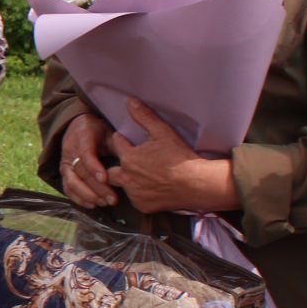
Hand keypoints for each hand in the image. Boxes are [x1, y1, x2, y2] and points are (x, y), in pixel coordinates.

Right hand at [59, 112, 117, 208]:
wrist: (79, 127)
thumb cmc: (99, 132)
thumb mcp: (109, 133)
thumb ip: (117, 145)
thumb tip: (130, 160)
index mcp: (82, 136)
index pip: (85, 153)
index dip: (94, 167)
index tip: (105, 178)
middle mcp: (70, 150)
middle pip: (81, 172)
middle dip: (97, 188)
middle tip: (112, 199)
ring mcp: (65, 162)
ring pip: (72, 182)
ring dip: (88, 195)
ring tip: (104, 203)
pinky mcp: (64, 173)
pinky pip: (68, 188)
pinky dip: (79, 198)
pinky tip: (92, 205)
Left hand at [105, 99, 238, 214]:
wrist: (196, 184)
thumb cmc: (180, 157)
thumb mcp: (163, 132)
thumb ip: (144, 116)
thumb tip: (130, 101)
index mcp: (129, 157)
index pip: (116, 144)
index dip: (121, 140)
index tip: (124, 139)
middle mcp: (126, 177)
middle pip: (110, 171)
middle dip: (115, 166)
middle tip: (127, 163)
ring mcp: (134, 194)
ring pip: (123, 186)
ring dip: (128, 181)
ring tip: (140, 177)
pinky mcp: (143, 206)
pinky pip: (136, 200)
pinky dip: (141, 195)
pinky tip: (150, 189)